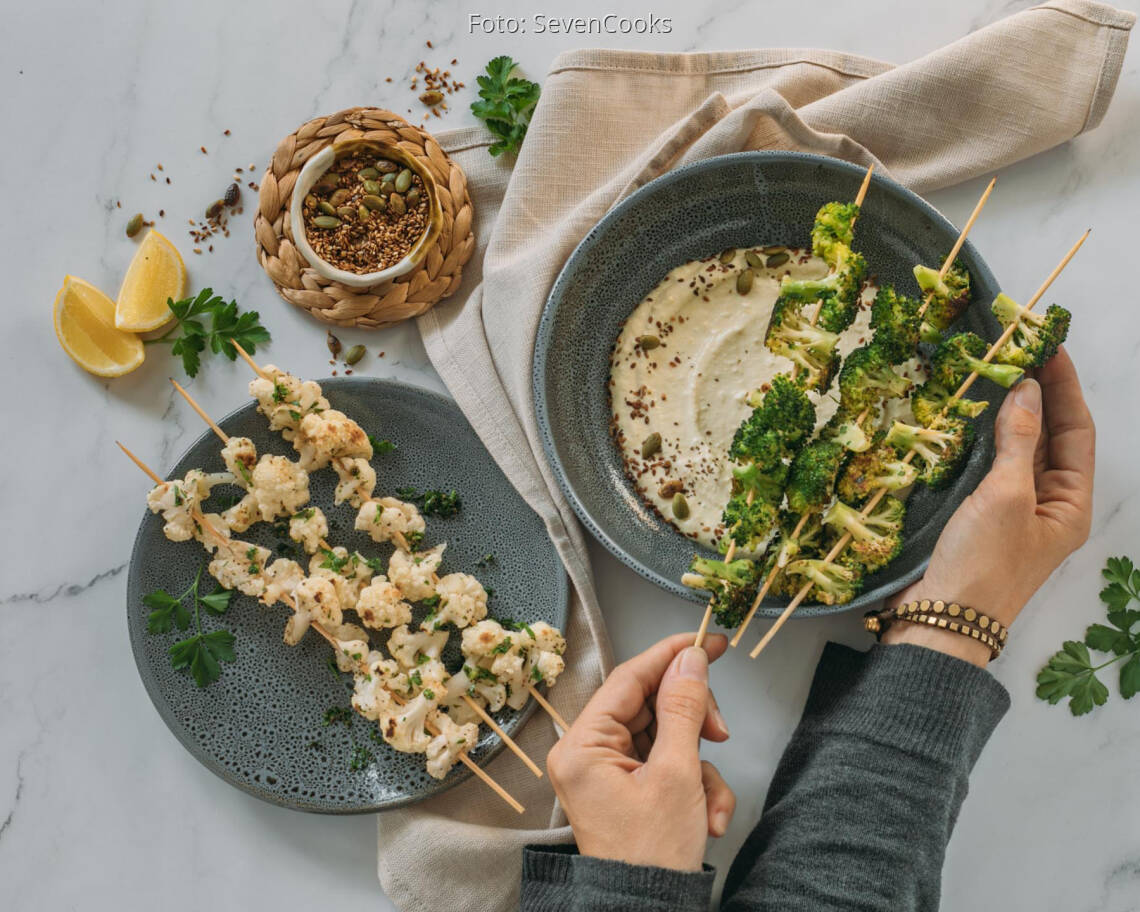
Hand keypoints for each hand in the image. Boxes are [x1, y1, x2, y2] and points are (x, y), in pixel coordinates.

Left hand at [546, 633, 734, 871]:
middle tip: (720, 729)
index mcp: (582, 745)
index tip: (707, 641)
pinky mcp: (629, 790)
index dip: (671, 655)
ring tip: (709, 801)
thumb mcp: (678, 774)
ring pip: (666, 738)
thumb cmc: (650, 857)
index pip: (629, 677)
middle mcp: (588, 755)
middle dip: (692, 722)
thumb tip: (691, 660)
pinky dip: (695, 786)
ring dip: (700, 766)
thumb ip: (684, 708)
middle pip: (650, 706)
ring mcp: (609, 773)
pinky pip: (668, 766)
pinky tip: (707, 816)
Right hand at [885, 347, 1094, 665]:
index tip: (1048, 347)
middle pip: (1049, 437)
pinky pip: (987, 466)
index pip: (1076, 432)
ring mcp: (1011, 510)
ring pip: (1016, 449)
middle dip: (1036, 395)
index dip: (1064, 388)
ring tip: (991, 373)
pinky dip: (979, 438)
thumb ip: (1017, 440)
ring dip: (1006, 413)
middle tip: (1016, 351)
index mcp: (1069, 505)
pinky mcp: (977, 515)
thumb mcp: (1005, 496)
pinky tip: (964, 416)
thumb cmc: (983, 563)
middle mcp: (1047, 505)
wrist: (940, 621)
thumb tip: (1026, 388)